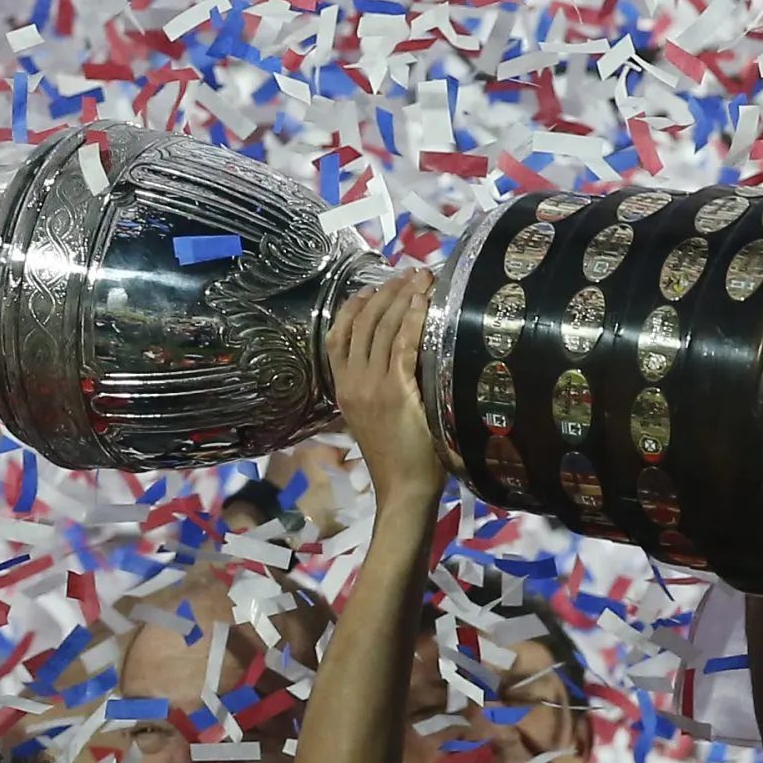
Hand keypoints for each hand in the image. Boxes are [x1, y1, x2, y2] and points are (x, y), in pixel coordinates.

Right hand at [324, 270, 443, 509]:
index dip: (353, 308)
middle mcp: (353, 383)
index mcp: (343, 390)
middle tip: (406, 274)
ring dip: (402, 298)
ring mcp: (373, 386)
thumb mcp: (372, 419)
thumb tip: (391, 363)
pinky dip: (414, 319)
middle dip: (385, 293)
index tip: (371, 288)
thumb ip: (374, 390)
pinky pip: (403, 345)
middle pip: (363, 325)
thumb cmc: (396, 459)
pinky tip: (424, 303)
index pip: (337, 338)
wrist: (403, 488)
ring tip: (419, 278)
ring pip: (383, 329)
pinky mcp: (397, 391)